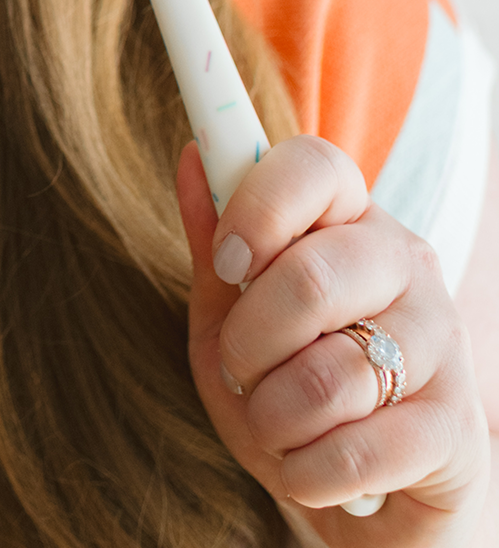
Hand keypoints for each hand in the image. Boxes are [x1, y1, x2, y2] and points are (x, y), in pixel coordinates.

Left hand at [176, 135, 490, 543]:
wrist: (366, 492)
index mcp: (349, 220)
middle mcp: (406, 266)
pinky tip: (308, 469)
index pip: (316, 166)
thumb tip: (195, 158)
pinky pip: (358, 449)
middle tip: (241, 371)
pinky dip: (307, 470)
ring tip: (275, 425)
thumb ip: (214, 240)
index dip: (259, 207)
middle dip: (248, 343)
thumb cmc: (286, 387)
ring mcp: (441, 343)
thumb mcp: (232, 312)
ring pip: (329, 374)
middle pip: (311, 277)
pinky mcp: (456, 429)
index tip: (226, 263)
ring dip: (272, 417)